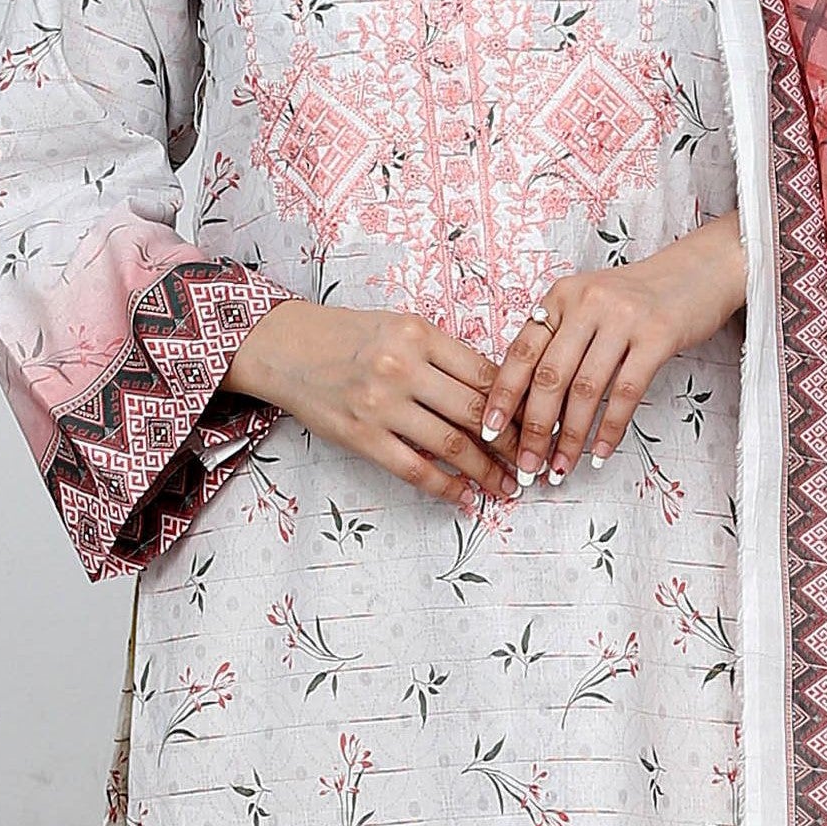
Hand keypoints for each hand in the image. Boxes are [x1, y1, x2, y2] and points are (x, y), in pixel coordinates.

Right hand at [220, 301, 518, 506]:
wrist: (286, 346)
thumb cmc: (349, 336)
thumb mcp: (401, 328)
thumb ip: (444, 356)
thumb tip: (497, 392)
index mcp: (420, 335)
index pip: (486, 374)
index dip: (520, 403)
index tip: (540, 423)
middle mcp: (403, 367)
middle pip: (477, 411)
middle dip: (514, 442)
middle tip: (536, 462)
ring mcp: (381, 404)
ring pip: (452, 445)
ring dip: (488, 472)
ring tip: (509, 487)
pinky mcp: (361, 436)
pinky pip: (414, 469)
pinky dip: (447, 487)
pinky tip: (466, 498)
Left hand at [480, 213, 746, 482]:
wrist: (701, 271)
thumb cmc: (640, 298)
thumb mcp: (590, 305)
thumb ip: (561, 340)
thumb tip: (530, 404)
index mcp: (562, 296)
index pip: (522, 352)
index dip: (503, 396)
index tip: (490, 432)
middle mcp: (587, 303)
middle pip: (550, 377)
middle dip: (535, 429)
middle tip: (527, 465)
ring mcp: (623, 319)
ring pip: (586, 390)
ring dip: (571, 437)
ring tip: (561, 467)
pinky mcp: (658, 336)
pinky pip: (627, 392)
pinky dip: (610, 428)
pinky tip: (600, 453)